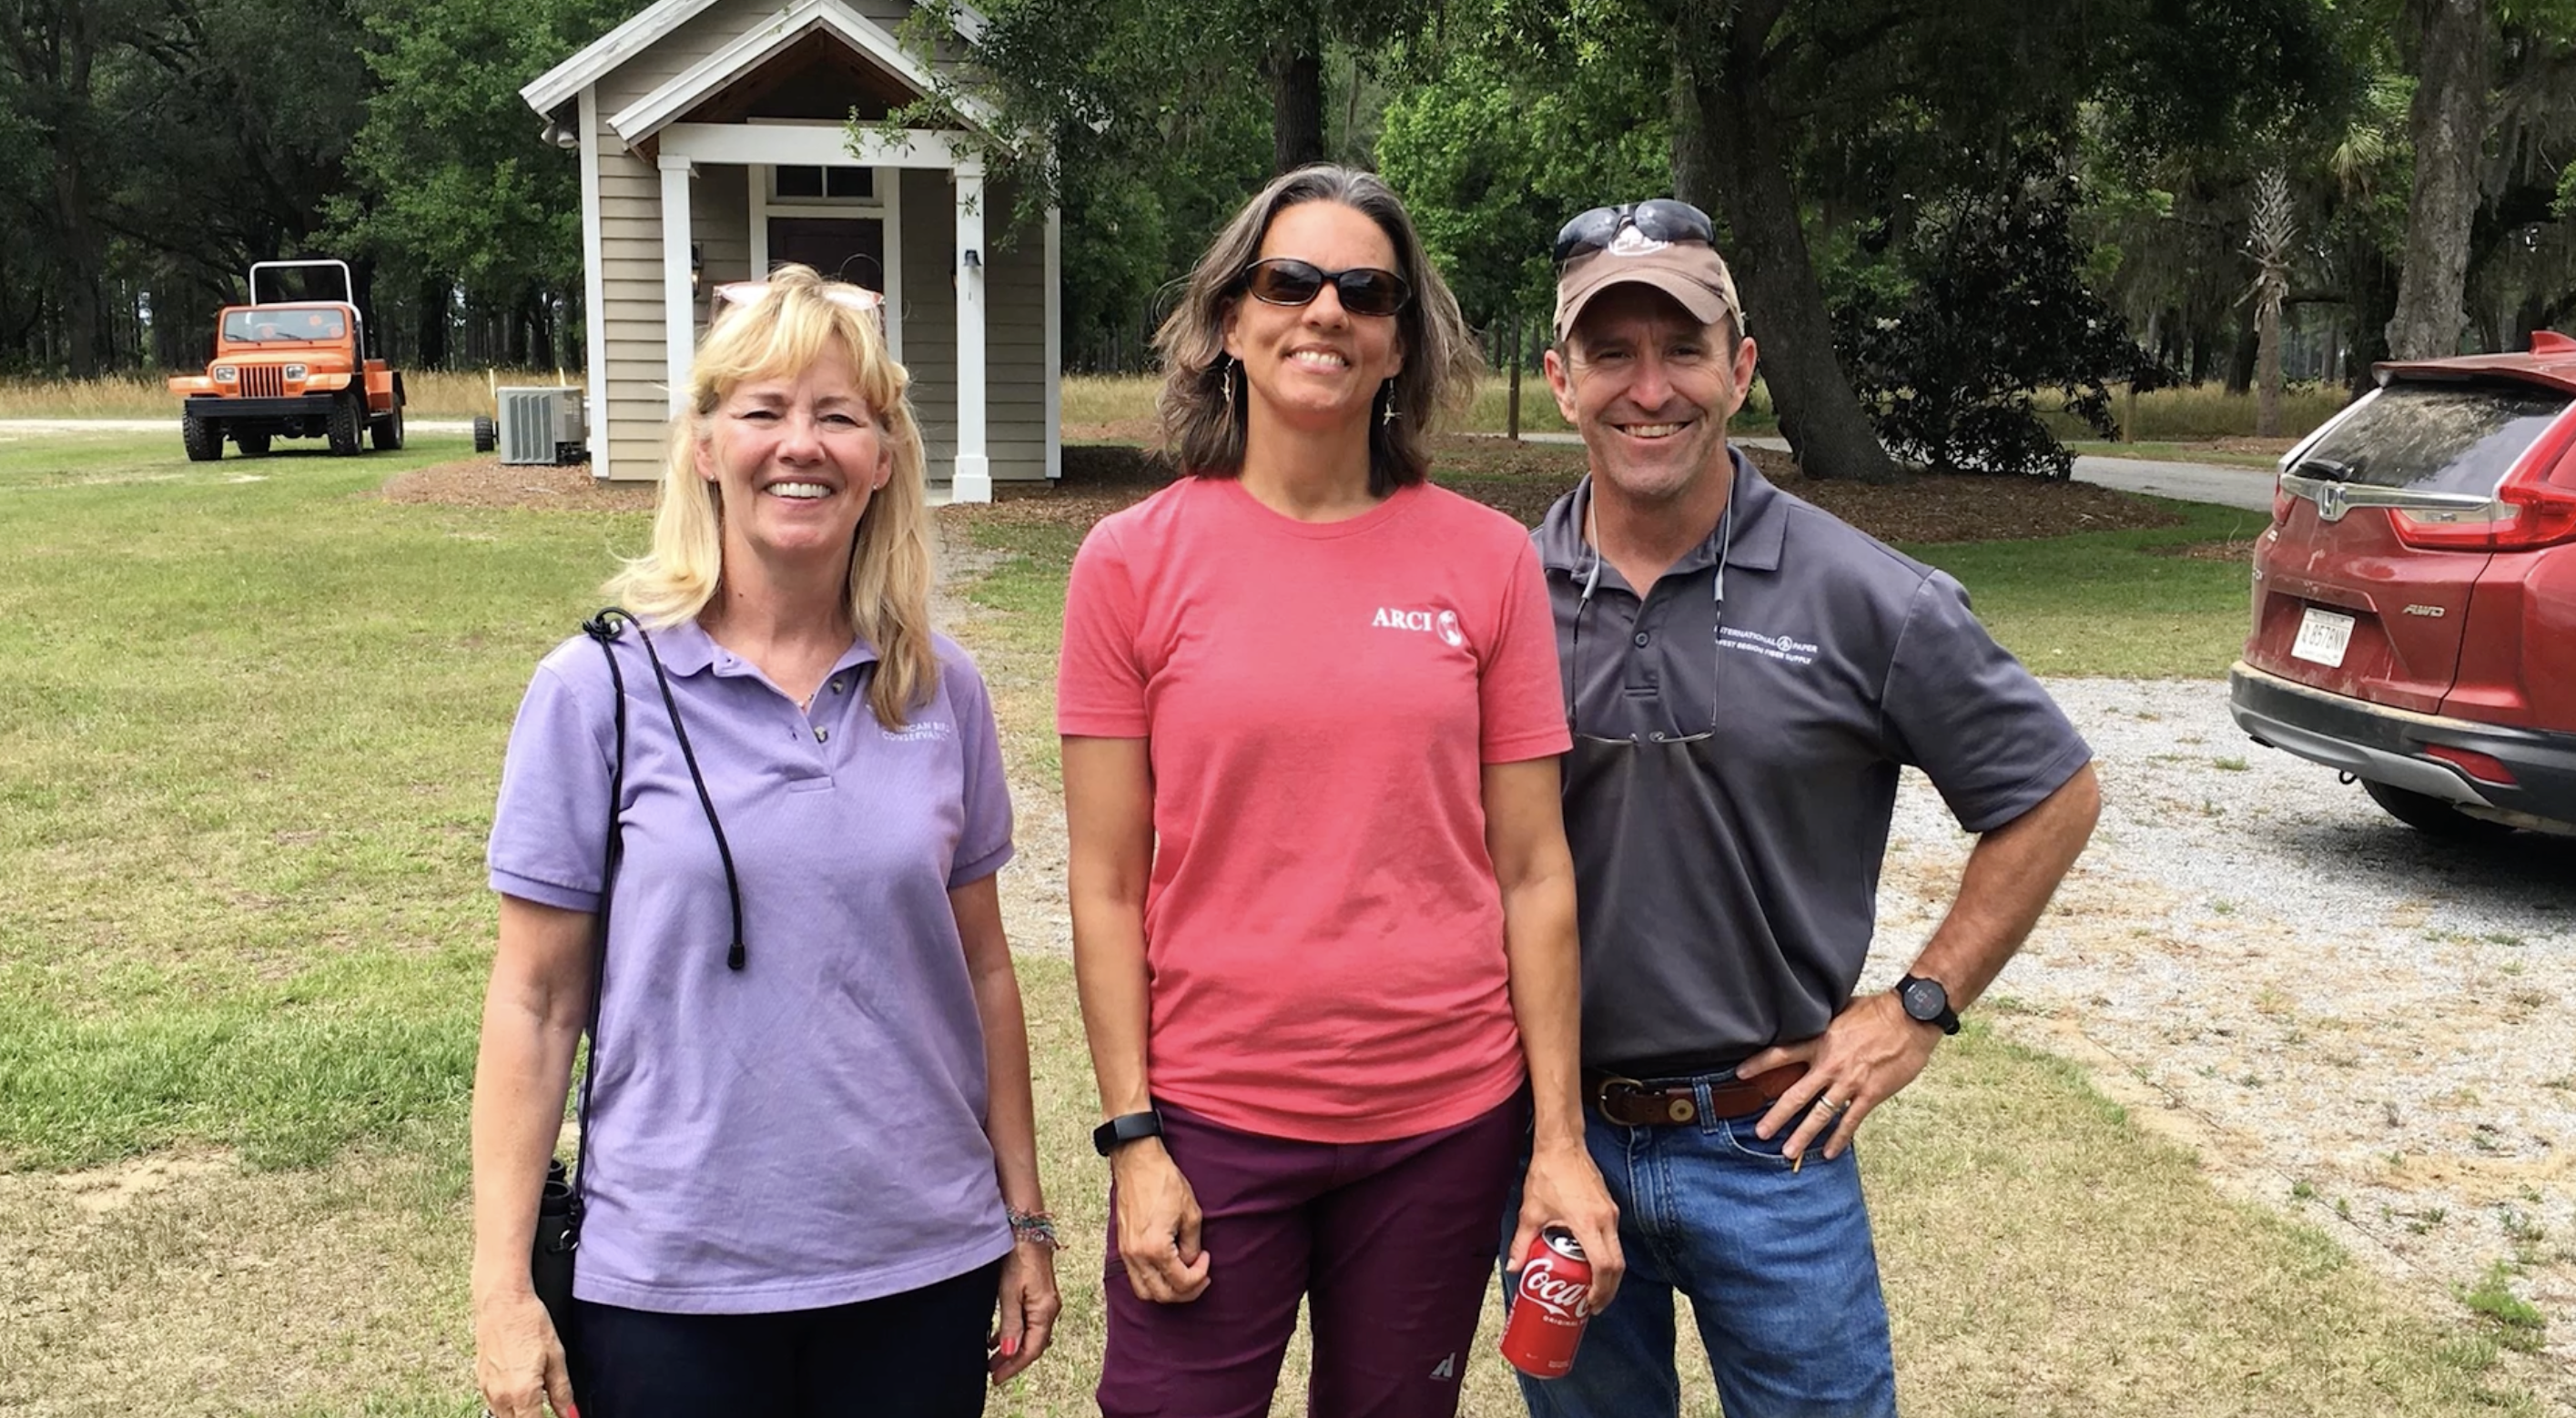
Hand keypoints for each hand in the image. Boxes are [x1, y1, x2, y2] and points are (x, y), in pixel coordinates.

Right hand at [474, 1288, 575, 1417]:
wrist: (501, 1301)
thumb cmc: (528, 1322)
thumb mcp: (556, 1356)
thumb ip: (562, 1391)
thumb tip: (570, 1414)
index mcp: (522, 1393)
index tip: (560, 1417)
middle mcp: (500, 1396)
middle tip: (548, 1409)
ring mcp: (488, 1390)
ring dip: (521, 1415)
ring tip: (537, 1404)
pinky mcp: (481, 1381)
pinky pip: (494, 1405)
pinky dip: (509, 1407)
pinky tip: (521, 1393)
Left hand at [988, 1236, 1060, 1382]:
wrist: (1028, 1229)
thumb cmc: (1019, 1257)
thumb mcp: (1009, 1293)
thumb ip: (1011, 1324)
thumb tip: (1011, 1353)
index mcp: (1045, 1311)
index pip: (1031, 1349)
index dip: (1014, 1366)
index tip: (997, 1378)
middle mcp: (1049, 1309)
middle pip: (1033, 1345)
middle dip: (1013, 1361)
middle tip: (992, 1373)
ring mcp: (1045, 1301)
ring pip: (1029, 1334)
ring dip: (1012, 1348)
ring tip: (991, 1359)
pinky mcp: (1038, 1294)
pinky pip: (1028, 1322)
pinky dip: (1013, 1333)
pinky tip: (997, 1337)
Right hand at [1110, 1139, 1210, 1302]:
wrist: (1138, 1163)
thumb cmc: (1164, 1182)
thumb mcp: (1191, 1214)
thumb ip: (1192, 1246)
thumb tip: (1191, 1263)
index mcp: (1155, 1249)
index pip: (1181, 1282)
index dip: (1200, 1276)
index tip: (1206, 1259)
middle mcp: (1136, 1256)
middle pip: (1162, 1295)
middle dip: (1186, 1291)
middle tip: (1201, 1277)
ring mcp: (1126, 1252)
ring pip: (1145, 1292)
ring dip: (1167, 1291)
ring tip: (1184, 1277)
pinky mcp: (1122, 1246)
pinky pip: (1135, 1277)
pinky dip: (1152, 1281)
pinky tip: (1167, 1269)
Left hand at [1506, 1139, 1623, 1311]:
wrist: (1563, 1144)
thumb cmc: (1548, 1174)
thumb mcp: (1531, 1212)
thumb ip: (1522, 1242)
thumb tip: (1513, 1266)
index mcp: (1588, 1223)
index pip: (1604, 1266)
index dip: (1601, 1290)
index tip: (1590, 1304)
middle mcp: (1606, 1220)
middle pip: (1618, 1265)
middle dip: (1608, 1290)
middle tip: (1593, 1305)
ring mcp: (1611, 1213)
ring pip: (1618, 1253)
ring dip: (1608, 1274)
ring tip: (1590, 1289)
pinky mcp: (1611, 1207)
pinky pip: (1614, 1239)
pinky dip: (1606, 1256)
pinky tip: (1589, 1263)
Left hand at [1739, 992, 1940, 1165]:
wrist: (1911, 1018)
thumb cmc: (1878, 1011)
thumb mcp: (1840, 1010)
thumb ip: (1822, 1023)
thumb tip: (1806, 1019)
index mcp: (1820, 1041)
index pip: (1780, 1055)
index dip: (1758, 1065)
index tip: (1739, 1075)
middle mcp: (1829, 1065)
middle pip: (1795, 1095)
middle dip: (1776, 1116)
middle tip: (1760, 1133)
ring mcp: (1849, 1082)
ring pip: (1819, 1114)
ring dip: (1803, 1135)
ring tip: (1788, 1152)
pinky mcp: (1870, 1094)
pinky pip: (1850, 1121)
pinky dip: (1839, 1138)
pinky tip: (1829, 1152)